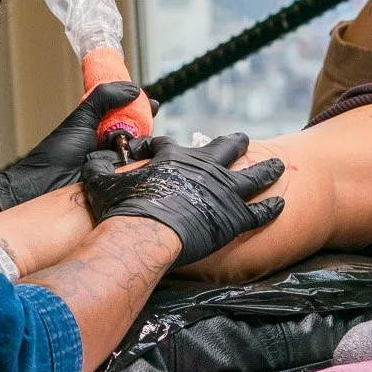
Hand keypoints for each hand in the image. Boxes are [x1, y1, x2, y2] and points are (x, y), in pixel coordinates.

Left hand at [0, 83, 142, 209]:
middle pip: (138, 133)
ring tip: (137, 143)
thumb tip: (133, 89)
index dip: (139, 108)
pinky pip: (137, 173)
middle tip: (152, 120)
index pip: (125, 114)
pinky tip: (139, 161)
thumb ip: (103, 98)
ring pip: (141, 153)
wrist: (45, 186)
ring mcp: (116, 166)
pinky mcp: (120, 184)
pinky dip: (141, 165)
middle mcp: (110, 146)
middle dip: (146, 126)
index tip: (152, 104)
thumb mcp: (81, 119)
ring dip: (144, 146)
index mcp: (100, 127)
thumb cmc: (58, 153)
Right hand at [80, 133, 284, 267]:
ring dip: (267, 169)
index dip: (168, 146)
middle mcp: (203, 167)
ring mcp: (223, 191)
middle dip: (233, 142)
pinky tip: (281, 205)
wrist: (145, 234)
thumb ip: (98, 169)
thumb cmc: (122, 210)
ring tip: (279, 165)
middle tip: (242, 138)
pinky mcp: (235, 216)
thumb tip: (90, 162)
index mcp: (173, 157)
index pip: (172, 145)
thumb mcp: (100, 182)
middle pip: (224, 148)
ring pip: (253, 175)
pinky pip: (260, 211)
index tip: (165, 147)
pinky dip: (271, 208)